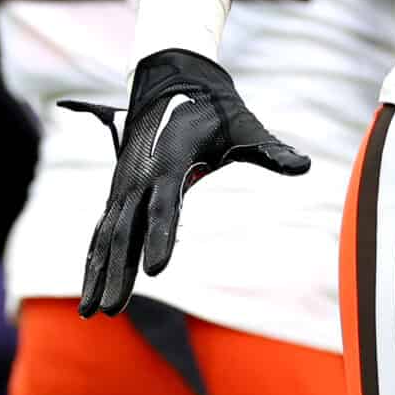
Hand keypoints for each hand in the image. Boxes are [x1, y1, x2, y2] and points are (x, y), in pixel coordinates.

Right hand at [64, 48, 308, 315]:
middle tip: (113, 310)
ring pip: (107, 234)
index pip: (165, 206)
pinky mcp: (118, 191)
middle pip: (127, 229)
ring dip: (98, 273)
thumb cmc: (217, 110)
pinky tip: (91, 290)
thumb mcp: (245, 127)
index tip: (157, 271)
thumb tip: (303, 166)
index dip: (161, 238)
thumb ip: (270, 150)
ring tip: (92, 312)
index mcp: (171, 160)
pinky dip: (93, 259)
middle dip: (119, 270)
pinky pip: (102, 229)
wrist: (176, 81)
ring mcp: (124, 184)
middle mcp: (141, 175)